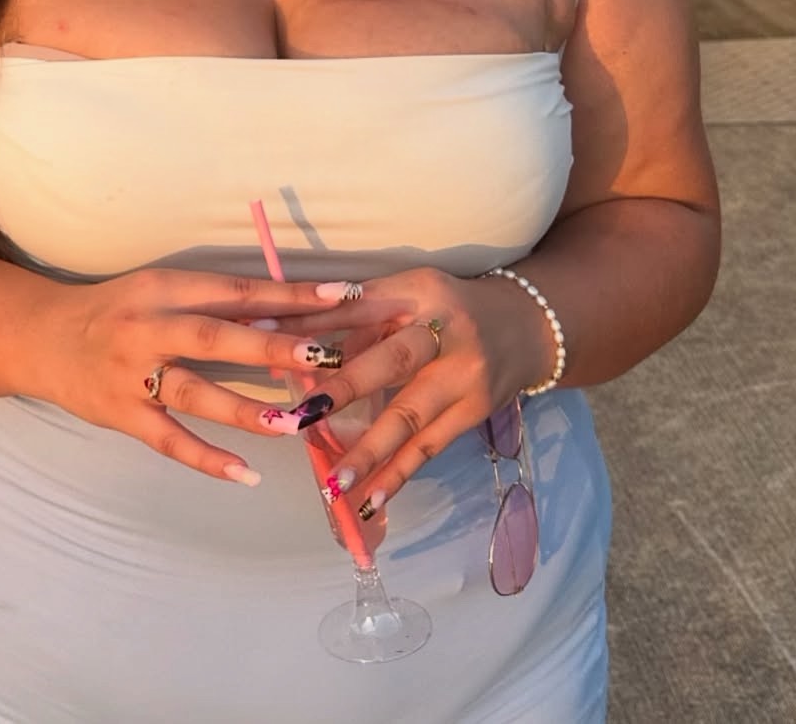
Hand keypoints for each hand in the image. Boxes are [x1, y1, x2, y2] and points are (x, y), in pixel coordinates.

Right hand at [34, 268, 351, 484]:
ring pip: (194, 392)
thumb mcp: (161, 290)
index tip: (340, 296)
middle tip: (325, 357)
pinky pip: (168, 440)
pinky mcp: (121, 415)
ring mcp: (132, 374)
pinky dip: (207, 458)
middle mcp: (148, 326)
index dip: (288, 293)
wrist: (43, 337)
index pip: (235, 290)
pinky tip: (246, 474)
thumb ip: (214, 303)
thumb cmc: (118, 310)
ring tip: (294, 424)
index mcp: (165, 287)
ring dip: (246, 409)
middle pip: (216, 337)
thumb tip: (286, 314)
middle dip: (272, 346)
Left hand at [286, 268, 553, 513]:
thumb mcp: (405, 294)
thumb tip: (286, 349)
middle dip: (346, 388)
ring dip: (371, 453)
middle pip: (393, 360)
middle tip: (304, 415)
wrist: (525, 326)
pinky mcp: (472, 413)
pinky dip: (398, 477)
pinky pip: (429, 449)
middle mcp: (445, 332)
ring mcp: (463, 376)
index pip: (359, 306)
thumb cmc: (446, 307)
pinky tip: (371, 502)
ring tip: (335, 483)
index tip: (270, 342)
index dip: (315, 324)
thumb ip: (354, 319)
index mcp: (417, 292)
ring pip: (411, 416)